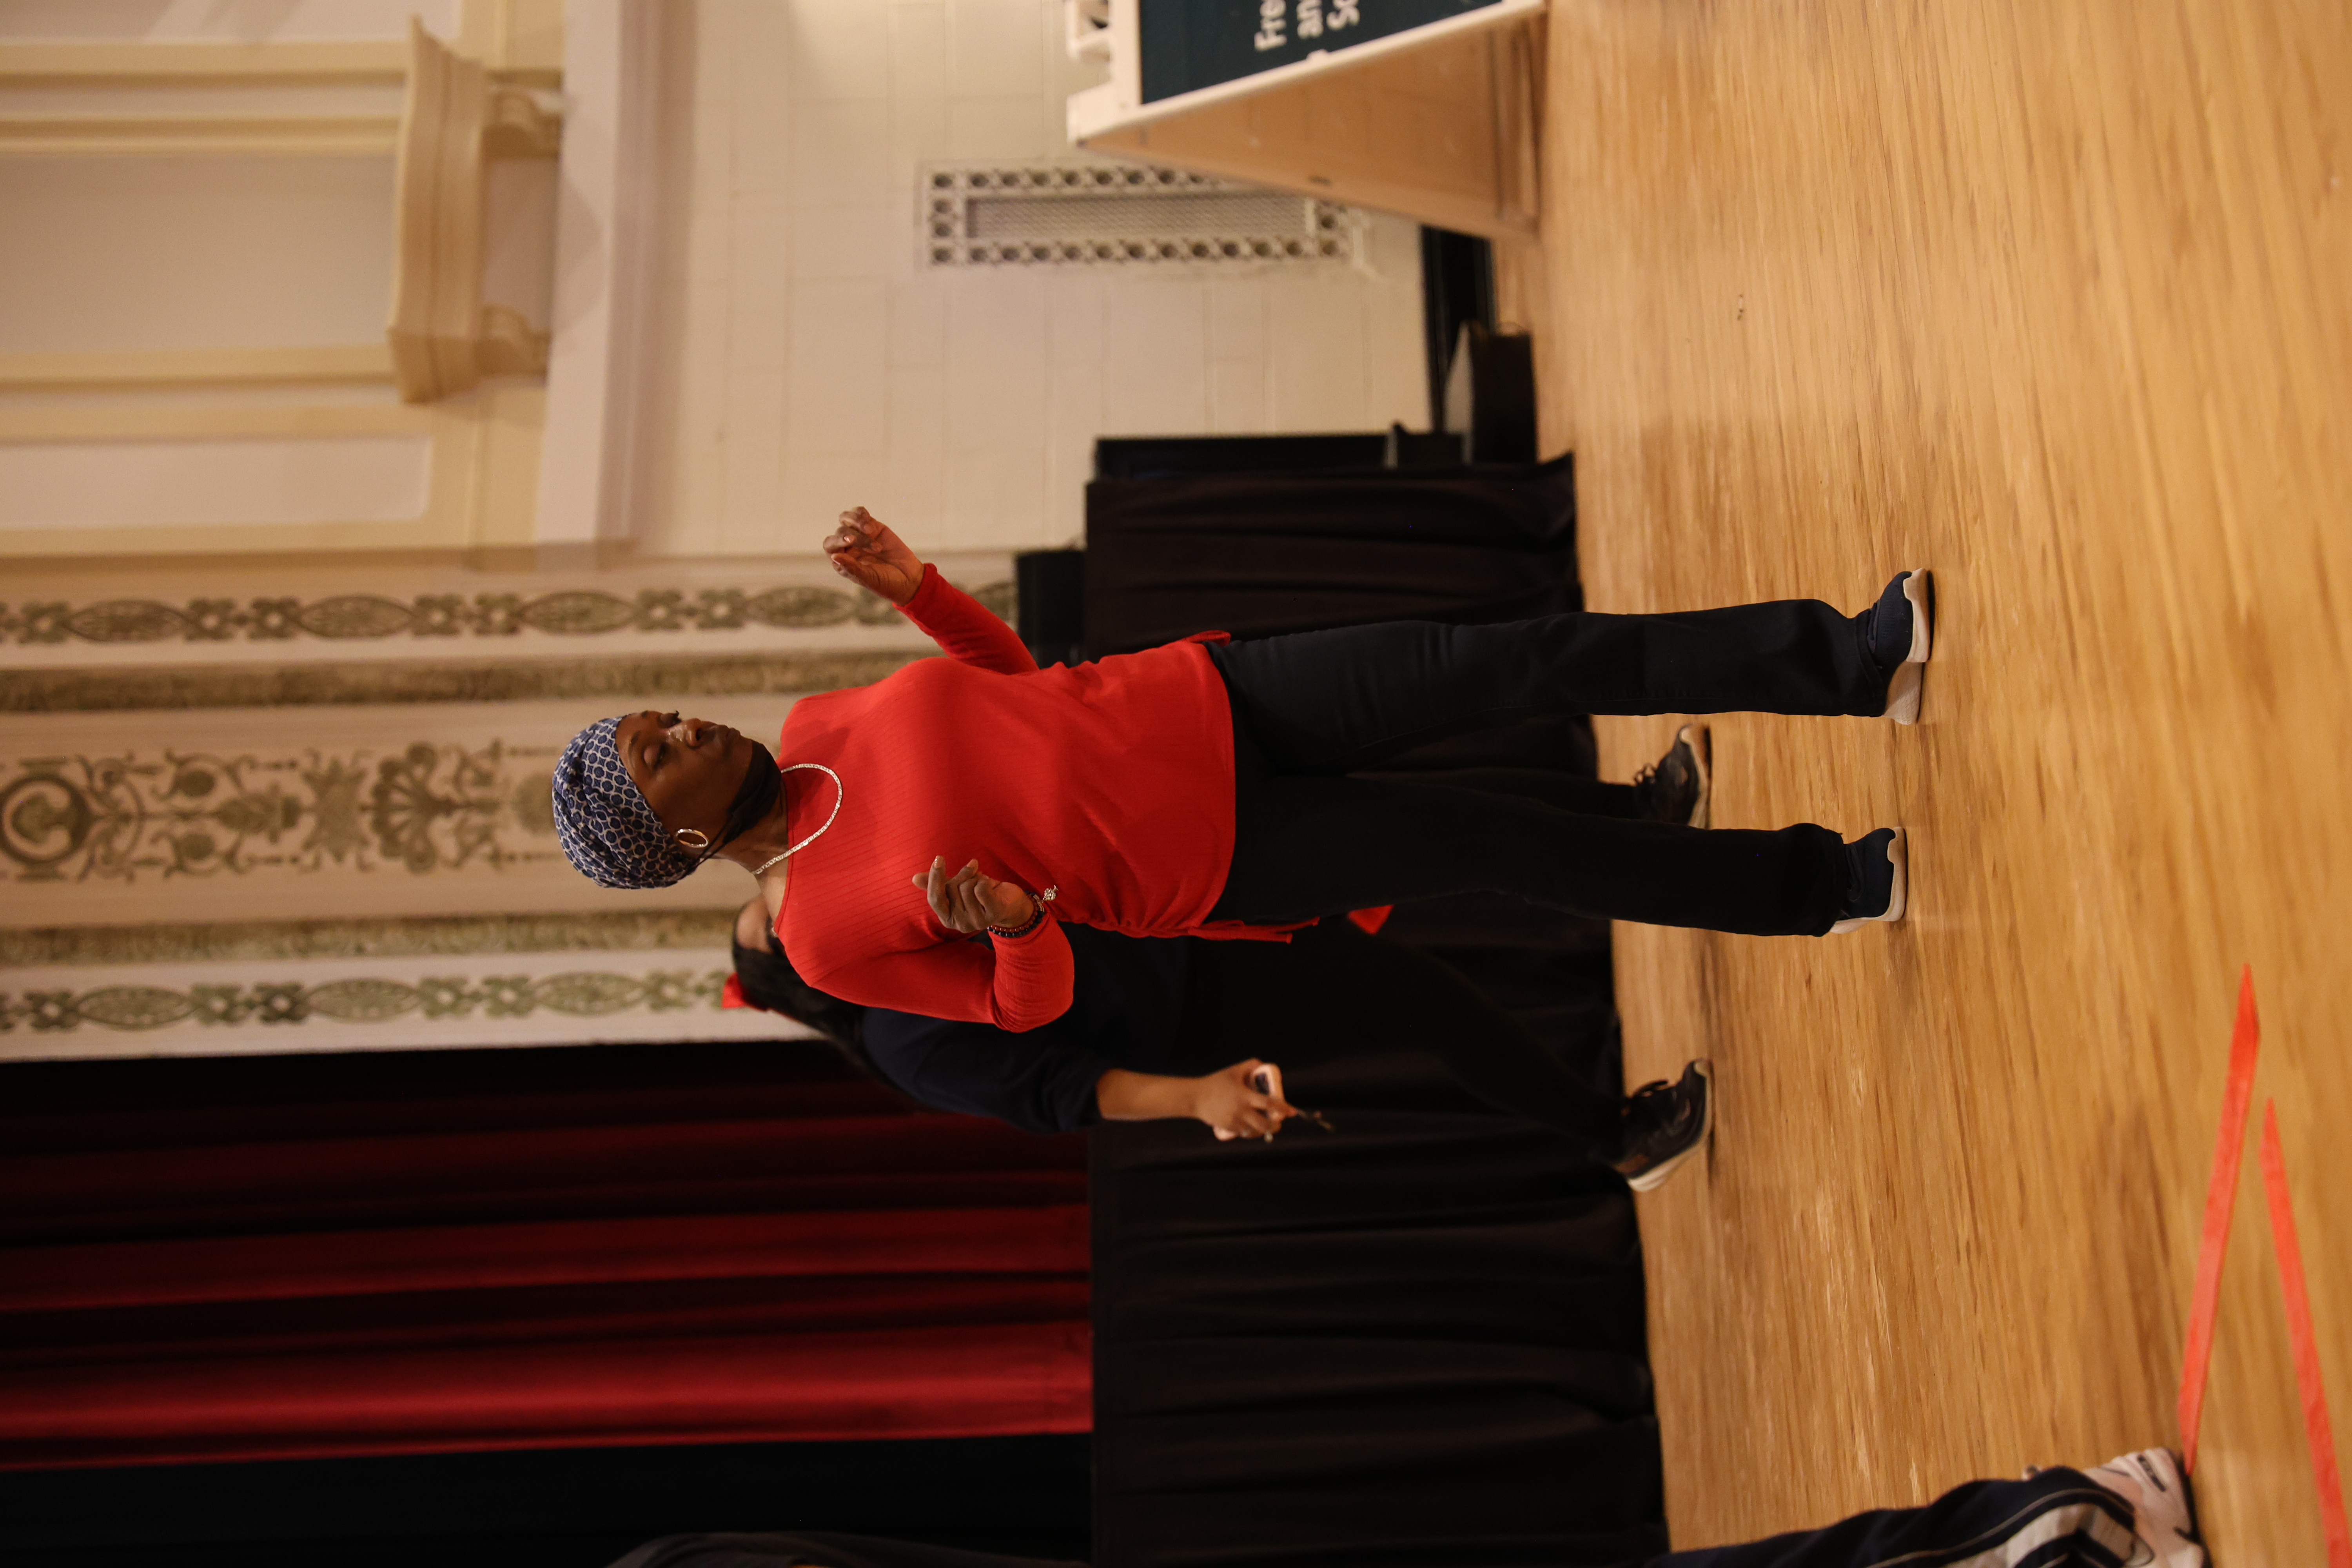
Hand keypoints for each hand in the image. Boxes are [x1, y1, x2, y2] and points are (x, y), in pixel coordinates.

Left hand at [824, 506, 924, 605]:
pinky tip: (870, 523)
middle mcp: (848, 548)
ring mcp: (860, 536)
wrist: (909, 578)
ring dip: (856, 520)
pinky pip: (860, 515)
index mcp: (843, 562)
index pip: (831, 546)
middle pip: (840, 531)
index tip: (850, 540)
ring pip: (846, 519)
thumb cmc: (887, 582)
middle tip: (869, 538)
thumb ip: (852, 567)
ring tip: (870, 529)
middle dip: (853, 534)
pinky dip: (862, 514)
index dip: (837, 540)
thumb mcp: (869, 578)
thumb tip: (834, 556)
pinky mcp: (873, 527)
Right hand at [911, 856, 1037, 933]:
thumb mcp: (956, 888)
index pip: (934, 899)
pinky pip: (981, 889)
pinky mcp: (993, 914)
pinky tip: (991, 884)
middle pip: (952, 888)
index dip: (935, 878)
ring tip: (984, 884)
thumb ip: (937, 884)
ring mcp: (977, 922)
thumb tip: (914, 878)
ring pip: (967, 887)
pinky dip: (985, 880)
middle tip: (974, 874)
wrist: (1010, 902)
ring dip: (976, 878)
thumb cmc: (980, 894)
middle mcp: (961, 924)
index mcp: (947, 919)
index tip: (939, 858)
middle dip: (963, 875)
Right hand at [1197, 1058, 1297, 1140]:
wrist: (1195, 1097)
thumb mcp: (1233, 1070)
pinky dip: (1251, 1132)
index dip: (1282, 1108)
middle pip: (1264, 1124)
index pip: (1269, 1103)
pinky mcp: (1228, 1128)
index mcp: (1244, 1095)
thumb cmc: (1215, 1082)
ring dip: (1263, 1131)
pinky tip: (1253, 1129)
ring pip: (1254, 1132)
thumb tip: (1263, 1065)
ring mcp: (1234, 1121)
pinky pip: (1244, 1133)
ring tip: (1267, 1127)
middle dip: (1274, 1126)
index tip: (1292, 1112)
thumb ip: (1249, 1065)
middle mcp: (1241, 1110)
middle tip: (1278, 1123)